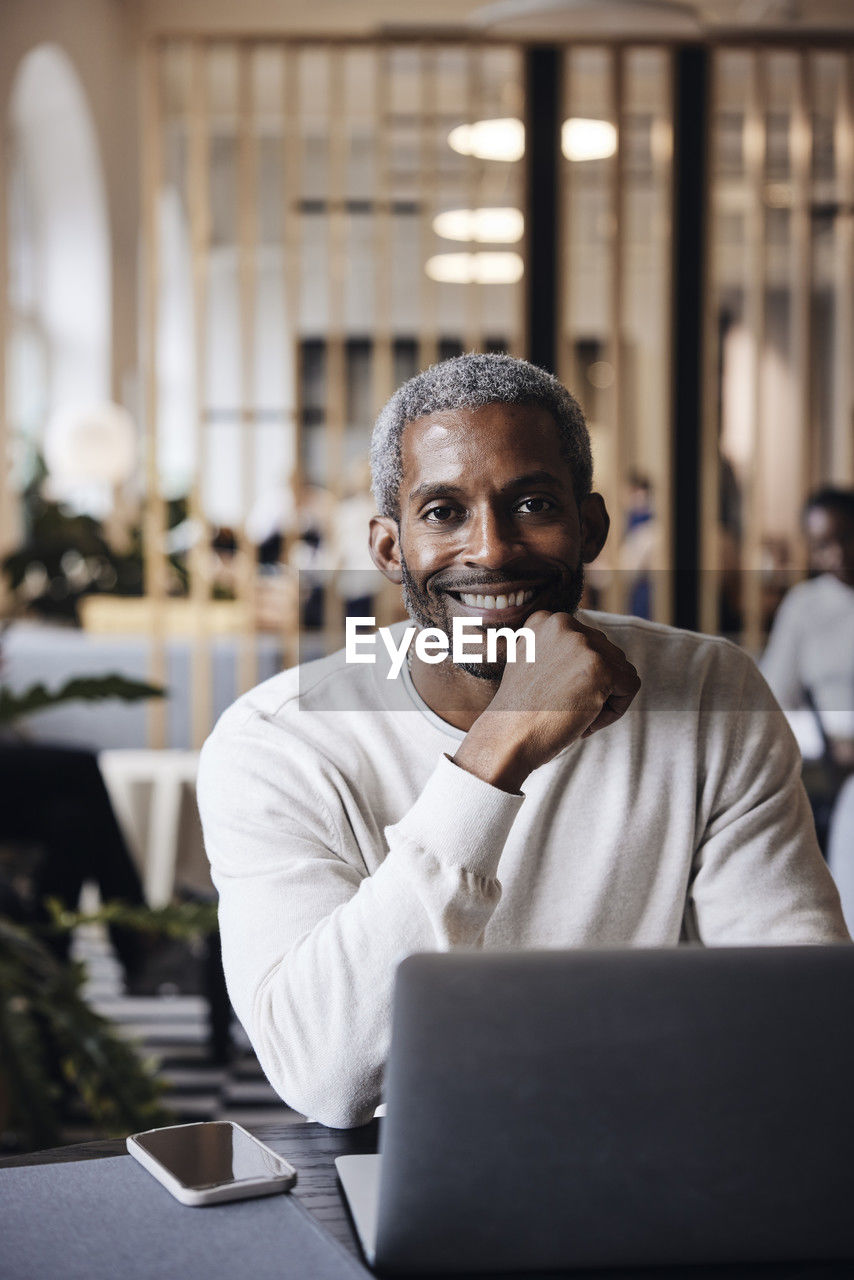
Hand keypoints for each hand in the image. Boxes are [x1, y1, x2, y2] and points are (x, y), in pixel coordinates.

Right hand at [454, 611, 639, 791]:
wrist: (508, 737)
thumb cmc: (520, 711)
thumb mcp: (530, 662)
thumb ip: (557, 648)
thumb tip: (590, 652)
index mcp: (546, 620)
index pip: (589, 643)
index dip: (579, 675)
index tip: (557, 693)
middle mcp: (564, 623)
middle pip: (608, 654)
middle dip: (596, 686)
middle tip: (565, 707)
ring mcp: (583, 644)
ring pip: (621, 670)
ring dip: (605, 698)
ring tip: (574, 713)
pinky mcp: (601, 668)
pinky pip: (630, 687)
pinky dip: (614, 711)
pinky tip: (586, 720)